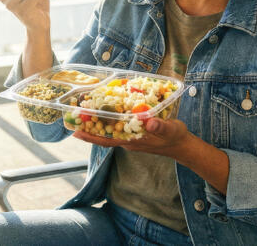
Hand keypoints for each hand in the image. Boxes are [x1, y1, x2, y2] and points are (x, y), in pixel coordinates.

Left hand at [72, 118, 190, 159]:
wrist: (183, 146)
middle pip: (103, 136)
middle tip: (73, 118)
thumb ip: (160, 126)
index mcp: (133, 141)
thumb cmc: (176, 138)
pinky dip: (109, 121)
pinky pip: (117, 128)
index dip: (91, 136)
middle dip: (88, 128)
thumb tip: (148, 122)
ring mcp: (131, 138)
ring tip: (84, 113)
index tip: (76, 132)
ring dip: (97, 124)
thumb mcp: (171, 130)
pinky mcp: (135, 134)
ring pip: (109, 132)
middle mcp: (128, 141)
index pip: (107, 140)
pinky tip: (106, 112)